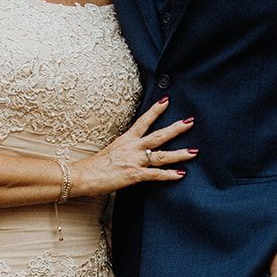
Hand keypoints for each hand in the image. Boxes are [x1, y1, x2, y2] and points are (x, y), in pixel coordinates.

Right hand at [68, 99, 195, 196]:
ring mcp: (134, 161)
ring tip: (194, 152)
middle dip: (176, 128)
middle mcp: (132, 147)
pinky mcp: (134, 175)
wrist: (83, 176)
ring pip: (161, 155)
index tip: (166, 100)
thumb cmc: (93, 166)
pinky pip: (155, 174)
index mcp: (126, 140)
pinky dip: (169, 175)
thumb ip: (124, 150)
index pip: (143, 121)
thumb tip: (130, 152)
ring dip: (179, 153)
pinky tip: (180, 174)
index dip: (156, 111)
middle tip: (190, 122)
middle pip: (158, 135)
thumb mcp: (111, 152)